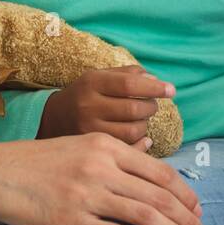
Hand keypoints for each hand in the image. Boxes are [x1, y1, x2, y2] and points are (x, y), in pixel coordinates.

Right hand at [0, 134, 206, 224]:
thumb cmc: (39, 161)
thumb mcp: (81, 145)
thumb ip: (115, 156)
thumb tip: (152, 173)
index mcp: (106, 147)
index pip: (160, 171)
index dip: (185, 193)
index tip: (198, 208)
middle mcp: (101, 169)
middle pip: (159, 196)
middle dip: (187, 217)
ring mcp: (87, 196)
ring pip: (145, 216)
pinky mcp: (72, 223)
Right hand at [37, 64, 174, 146]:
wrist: (52, 119)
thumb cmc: (85, 94)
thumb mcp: (99, 76)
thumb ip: (127, 74)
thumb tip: (155, 80)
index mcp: (92, 83)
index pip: (129, 84)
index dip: (154, 87)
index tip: (171, 90)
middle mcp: (88, 106)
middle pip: (133, 109)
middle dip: (150, 106)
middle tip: (151, 105)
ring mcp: (89, 130)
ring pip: (132, 130)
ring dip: (144, 125)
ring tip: (140, 119)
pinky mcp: (92, 149)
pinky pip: (127, 149)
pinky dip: (140, 143)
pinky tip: (140, 137)